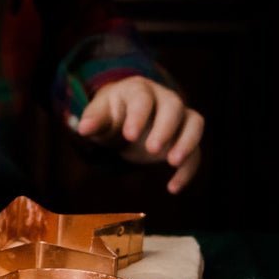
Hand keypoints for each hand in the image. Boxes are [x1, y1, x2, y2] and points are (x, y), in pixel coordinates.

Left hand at [75, 77, 202, 193]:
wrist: (124, 122)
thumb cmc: (110, 116)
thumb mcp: (99, 117)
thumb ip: (93, 120)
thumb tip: (83, 128)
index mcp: (138, 90)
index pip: (142, 98)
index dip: (138, 115)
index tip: (129, 135)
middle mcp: (163, 99)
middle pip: (174, 106)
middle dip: (165, 127)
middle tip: (151, 149)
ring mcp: (179, 117)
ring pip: (194, 123)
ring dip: (187, 142)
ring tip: (172, 163)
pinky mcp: (185, 137)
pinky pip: (196, 151)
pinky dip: (188, 169)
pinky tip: (173, 188)